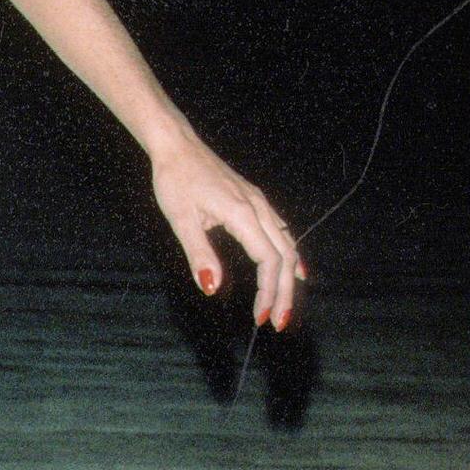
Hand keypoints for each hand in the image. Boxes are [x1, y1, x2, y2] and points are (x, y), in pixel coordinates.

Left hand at [151, 131, 306, 329]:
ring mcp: (260, 203)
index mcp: (243, 214)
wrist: (177, 146)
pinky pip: (282, 232)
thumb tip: (212, 288)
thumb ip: (199, 254)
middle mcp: (259, 208)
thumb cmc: (175, 180)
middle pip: (286, 257)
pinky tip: (294, 271)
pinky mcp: (254, 201)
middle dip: (284, 293)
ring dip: (288, 278)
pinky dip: (290, 256)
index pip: (269, 261)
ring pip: (288, 245)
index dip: (268, 292)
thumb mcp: (181, 220)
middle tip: (277, 323)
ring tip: (283, 306)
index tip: (260, 317)